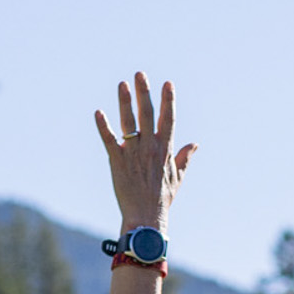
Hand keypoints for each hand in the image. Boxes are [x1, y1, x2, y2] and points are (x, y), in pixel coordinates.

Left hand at [94, 73, 194, 231]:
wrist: (146, 219)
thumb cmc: (162, 200)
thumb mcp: (178, 177)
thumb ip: (185, 157)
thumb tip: (195, 144)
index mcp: (164, 149)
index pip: (168, 119)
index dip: (168, 100)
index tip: (168, 83)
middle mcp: (149, 148)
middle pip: (147, 114)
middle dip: (144, 92)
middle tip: (140, 74)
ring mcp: (133, 154)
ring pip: (129, 122)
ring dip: (125, 102)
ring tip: (122, 85)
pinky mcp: (117, 162)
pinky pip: (109, 140)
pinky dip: (103, 126)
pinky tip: (98, 112)